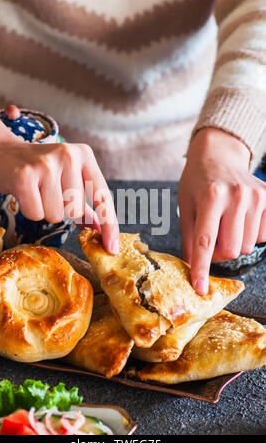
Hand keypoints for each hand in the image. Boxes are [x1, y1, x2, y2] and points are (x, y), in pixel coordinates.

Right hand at [0, 96, 118, 253]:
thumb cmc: (36, 170)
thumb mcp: (66, 179)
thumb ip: (85, 203)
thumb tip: (101, 229)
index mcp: (84, 155)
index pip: (103, 197)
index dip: (109, 226)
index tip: (112, 249)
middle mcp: (69, 155)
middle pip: (77, 211)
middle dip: (62, 209)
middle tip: (46, 190)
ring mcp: (47, 164)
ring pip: (57, 215)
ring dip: (44, 210)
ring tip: (35, 190)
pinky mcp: (25, 176)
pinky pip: (37, 214)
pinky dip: (30, 210)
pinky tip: (24, 192)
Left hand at [179, 128, 265, 294]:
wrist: (219, 155)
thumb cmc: (197, 181)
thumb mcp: (185, 205)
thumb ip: (188, 237)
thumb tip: (192, 265)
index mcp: (210, 197)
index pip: (205, 242)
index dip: (202, 268)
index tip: (200, 288)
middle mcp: (235, 196)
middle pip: (231, 250)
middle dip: (219, 253)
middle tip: (212, 240)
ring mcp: (255, 197)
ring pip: (247, 246)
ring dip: (234, 243)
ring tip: (225, 224)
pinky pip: (262, 235)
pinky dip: (249, 234)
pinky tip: (240, 219)